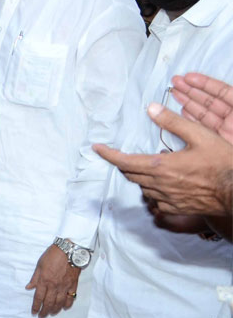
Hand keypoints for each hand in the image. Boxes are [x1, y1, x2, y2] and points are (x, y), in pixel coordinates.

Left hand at [25, 245, 81, 317]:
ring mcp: (65, 286)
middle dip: (44, 311)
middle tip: (42, 316)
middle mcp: (54, 285)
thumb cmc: (52, 255)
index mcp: (44, 280)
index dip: (36, 306)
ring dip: (55, 310)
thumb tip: (28, 288)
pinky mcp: (73, 285)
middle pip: (49, 302)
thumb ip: (34, 278)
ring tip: (51, 313)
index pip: (39, 297)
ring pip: (60, 303)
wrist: (69, 250)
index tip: (34, 312)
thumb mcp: (39, 265)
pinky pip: (71, 298)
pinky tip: (64, 308)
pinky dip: (67, 304)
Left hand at [93, 101, 232, 216]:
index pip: (124, 161)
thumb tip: (151, 108)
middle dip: (123, 163)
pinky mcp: (176, 209)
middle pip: (130, 174)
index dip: (107, 154)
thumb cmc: (223, 163)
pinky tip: (163, 181)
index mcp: (161, 166)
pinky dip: (153, 189)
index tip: (96, 148)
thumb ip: (173, 122)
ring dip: (139, 175)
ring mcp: (167, 199)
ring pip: (142, 187)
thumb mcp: (200, 136)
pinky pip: (155, 200)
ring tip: (149, 165)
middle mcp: (159, 185)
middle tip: (122, 154)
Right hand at [172, 73, 232, 142]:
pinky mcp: (219, 143)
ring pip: (205, 113)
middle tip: (175, 82)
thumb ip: (230, 99)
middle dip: (193, 90)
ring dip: (189, 102)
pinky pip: (203, 128)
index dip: (206, 84)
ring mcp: (226, 131)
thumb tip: (225, 92)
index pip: (223, 92)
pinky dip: (192, 119)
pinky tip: (182, 111)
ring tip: (174, 92)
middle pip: (211, 101)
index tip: (189, 77)